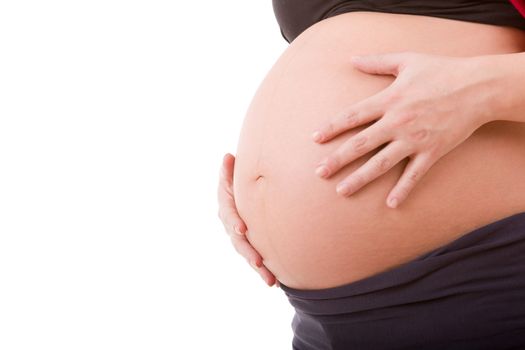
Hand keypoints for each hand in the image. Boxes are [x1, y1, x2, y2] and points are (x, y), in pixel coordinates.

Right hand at [217, 153, 277, 286]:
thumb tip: (228, 156)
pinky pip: (257, 259)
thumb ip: (228, 170)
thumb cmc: (236, 182)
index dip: (234, 222)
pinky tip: (277, 282)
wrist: (240, 193)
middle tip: (259, 262)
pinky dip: (265, 271)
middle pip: (238, 242)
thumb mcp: (231, 176)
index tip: (241, 229)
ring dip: (259, 268)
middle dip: (249, 253)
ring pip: (248, 255)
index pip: (229, 215)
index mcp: (226, 208)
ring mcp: (241, 238)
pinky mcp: (251, 245)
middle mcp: (231, 226)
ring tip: (271, 281)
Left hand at [312, 51, 491, 207]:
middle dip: (338, 159)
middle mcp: (397, 122)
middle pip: (361, 144)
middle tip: (319, 172)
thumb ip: (377, 62)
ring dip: (360, 178)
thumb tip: (351, 59)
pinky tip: (391, 204)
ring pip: (381, 163)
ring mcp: (414, 140)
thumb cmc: (441, 71)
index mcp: (389, 99)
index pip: (353, 116)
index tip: (315, 138)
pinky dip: (403, 190)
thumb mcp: (407, 60)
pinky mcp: (432, 152)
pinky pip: (414, 175)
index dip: (332, 127)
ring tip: (341, 191)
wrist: (479, 87)